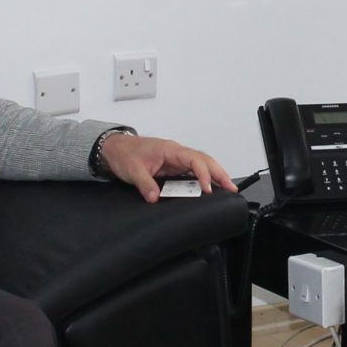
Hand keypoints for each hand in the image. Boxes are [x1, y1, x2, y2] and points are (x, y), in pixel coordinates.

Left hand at [99, 134, 234, 203]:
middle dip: (219, 173)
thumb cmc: (125, 154)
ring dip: (214, 175)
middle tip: (231, 187)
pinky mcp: (173, 166)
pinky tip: (209, 187)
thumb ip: (145, 184)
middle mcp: (176, 153)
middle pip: (204, 160)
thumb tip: (154, 197)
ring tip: (227, 188)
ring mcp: (176, 160)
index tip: (207, 189)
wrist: (115, 148)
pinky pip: (192, 171)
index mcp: (170, 150)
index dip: (203, 174)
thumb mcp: (133, 170)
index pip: (193, 160)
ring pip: (201, 165)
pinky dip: (203, 178)